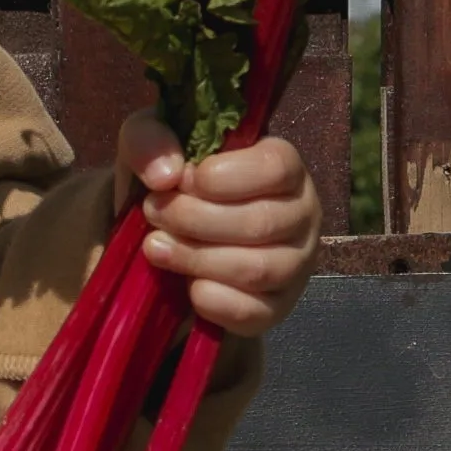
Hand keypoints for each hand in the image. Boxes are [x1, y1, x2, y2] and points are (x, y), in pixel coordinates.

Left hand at [115, 116, 322, 341]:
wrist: (170, 236)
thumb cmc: (175, 182)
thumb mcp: (151, 143)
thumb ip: (148, 138)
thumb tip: (167, 174)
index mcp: (285, 166)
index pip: (276, 167)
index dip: (224, 176)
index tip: (182, 180)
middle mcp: (302, 214)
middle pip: (261, 222)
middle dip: (194, 219)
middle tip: (153, 213)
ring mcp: (296, 264)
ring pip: (256, 270)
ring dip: (196, 259)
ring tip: (156, 247)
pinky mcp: (277, 307)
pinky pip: (252, 312)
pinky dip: (211, 301)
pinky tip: (187, 286)